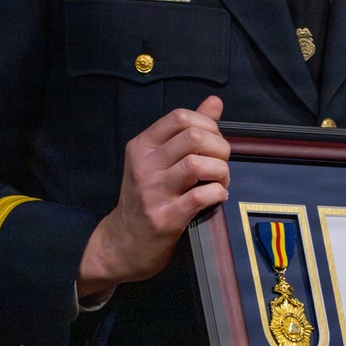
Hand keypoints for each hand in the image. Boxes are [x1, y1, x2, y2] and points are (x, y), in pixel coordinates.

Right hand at [77, 96, 229, 299]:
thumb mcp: (158, 159)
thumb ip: (187, 131)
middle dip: (220, 148)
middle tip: (221, 164)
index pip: (180, 117)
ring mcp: (153, 192)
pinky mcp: (165, 218)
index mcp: (143, 146)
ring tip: (220, 181)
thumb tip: (215, 103)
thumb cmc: (147, 198)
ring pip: (198, 164)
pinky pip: (201, 196)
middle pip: (194, 138)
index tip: (215, 142)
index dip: (208, 125)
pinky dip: (218, 194)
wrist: (124, 242)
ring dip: (221, 172)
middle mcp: (145, 165)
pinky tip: (217, 197)